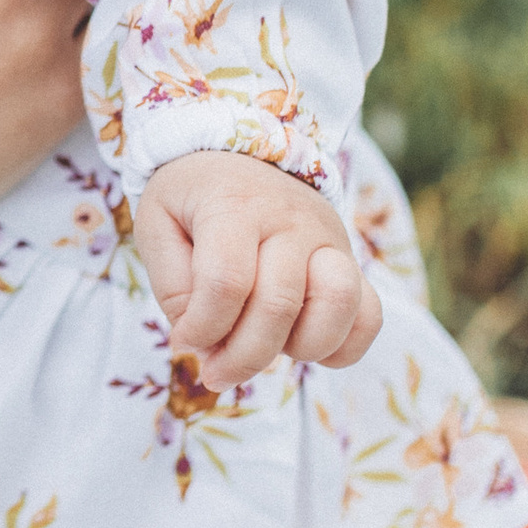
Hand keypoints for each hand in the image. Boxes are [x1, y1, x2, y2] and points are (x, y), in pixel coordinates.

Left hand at [133, 150, 379, 388]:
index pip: (226, 283)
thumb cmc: (192, 199)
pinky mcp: (350, 261)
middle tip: (215, 372)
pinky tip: (302, 348)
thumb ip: (172, 286)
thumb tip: (201, 341)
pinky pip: (370, 314)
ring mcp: (329, 240)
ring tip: (267, 351)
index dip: (202, 329)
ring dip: (300, 348)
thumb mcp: (157, 225)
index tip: (183, 341)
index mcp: (234, 205)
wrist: (238, 155)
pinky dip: (343, 346)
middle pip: (278, 305)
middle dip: (242, 357)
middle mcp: (291, 219)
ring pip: (339, 305)